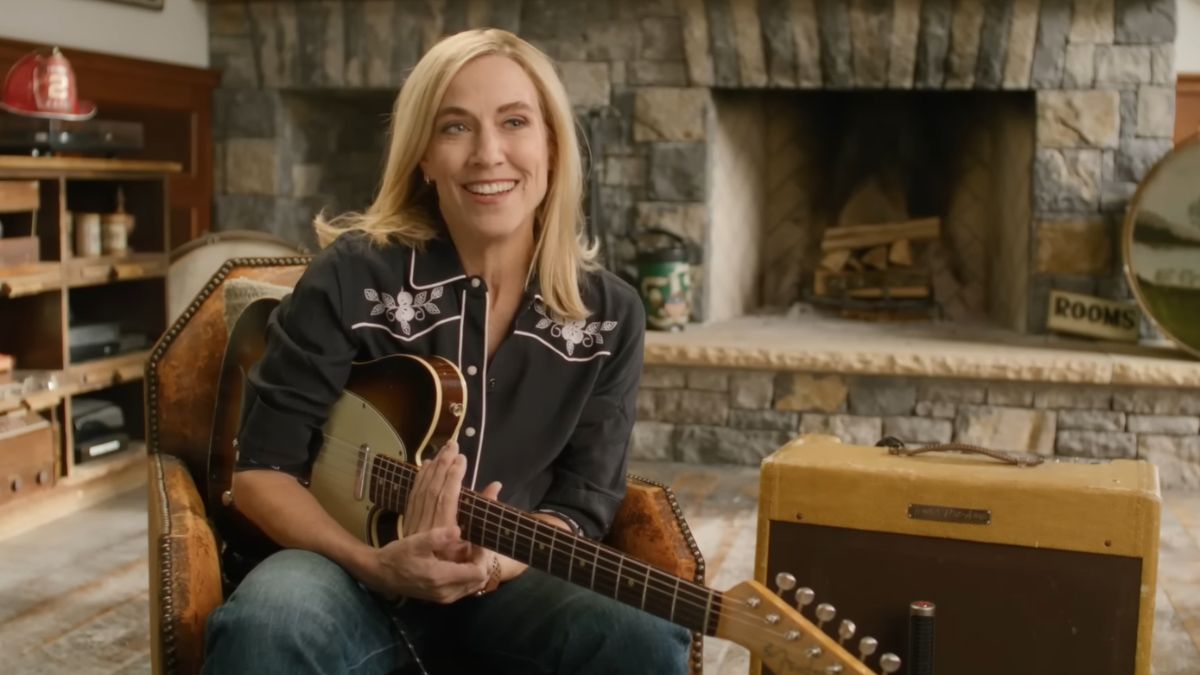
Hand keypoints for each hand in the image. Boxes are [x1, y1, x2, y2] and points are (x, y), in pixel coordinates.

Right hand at [362, 526, 491, 602]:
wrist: (380, 574)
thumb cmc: (398, 556)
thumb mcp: (416, 542)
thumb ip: (438, 537)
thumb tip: (459, 530)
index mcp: (442, 578)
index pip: (478, 573)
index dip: (483, 557)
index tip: (478, 542)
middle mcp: (446, 592)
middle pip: (479, 581)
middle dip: (482, 563)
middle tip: (476, 545)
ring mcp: (444, 598)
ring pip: (473, 586)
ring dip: (475, 569)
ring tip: (468, 551)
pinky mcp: (441, 598)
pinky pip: (463, 589)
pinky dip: (467, 575)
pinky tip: (459, 561)